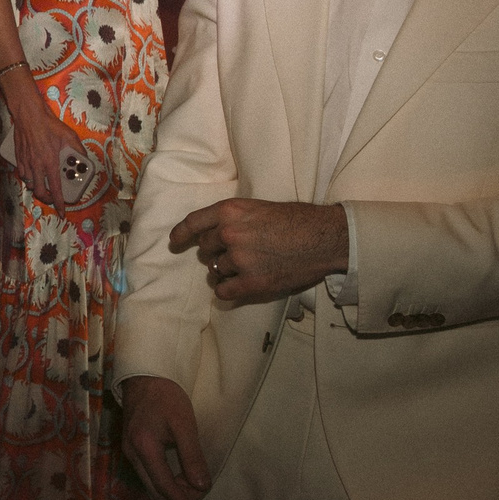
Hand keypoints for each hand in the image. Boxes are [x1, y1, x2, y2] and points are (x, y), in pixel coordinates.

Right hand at [4, 85, 103, 210]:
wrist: (29, 114)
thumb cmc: (49, 124)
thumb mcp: (69, 135)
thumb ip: (77, 149)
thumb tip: (83, 157)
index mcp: (50, 162)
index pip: (56, 189)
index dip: (59, 203)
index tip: (62, 212)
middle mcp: (37, 165)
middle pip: (39, 192)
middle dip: (47, 199)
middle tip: (52, 198)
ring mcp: (26, 162)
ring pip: (30, 184)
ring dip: (37, 187)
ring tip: (43, 184)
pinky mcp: (18, 157)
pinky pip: (22, 174)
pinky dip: (28, 177)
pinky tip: (33, 173)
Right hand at [119, 375, 208, 499]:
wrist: (144, 376)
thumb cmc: (166, 397)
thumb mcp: (184, 424)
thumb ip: (193, 456)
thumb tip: (202, 487)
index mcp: (144, 448)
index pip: (165, 487)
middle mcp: (133, 455)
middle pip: (155, 492)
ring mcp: (130, 453)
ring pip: (151, 486)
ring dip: (173, 495)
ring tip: (193, 493)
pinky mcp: (132, 449)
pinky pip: (149, 476)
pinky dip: (165, 485)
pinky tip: (179, 481)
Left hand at [168, 199, 348, 303]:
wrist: (324, 239)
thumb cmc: (296, 220)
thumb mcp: (258, 207)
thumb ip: (234, 218)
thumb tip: (214, 231)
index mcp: (230, 211)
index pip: (193, 223)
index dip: (181, 234)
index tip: (174, 242)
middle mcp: (229, 234)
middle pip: (206, 248)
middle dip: (217, 251)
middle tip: (239, 251)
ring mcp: (239, 259)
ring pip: (216, 269)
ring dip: (227, 270)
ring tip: (250, 265)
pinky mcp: (252, 282)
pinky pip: (224, 291)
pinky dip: (228, 290)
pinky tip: (238, 286)